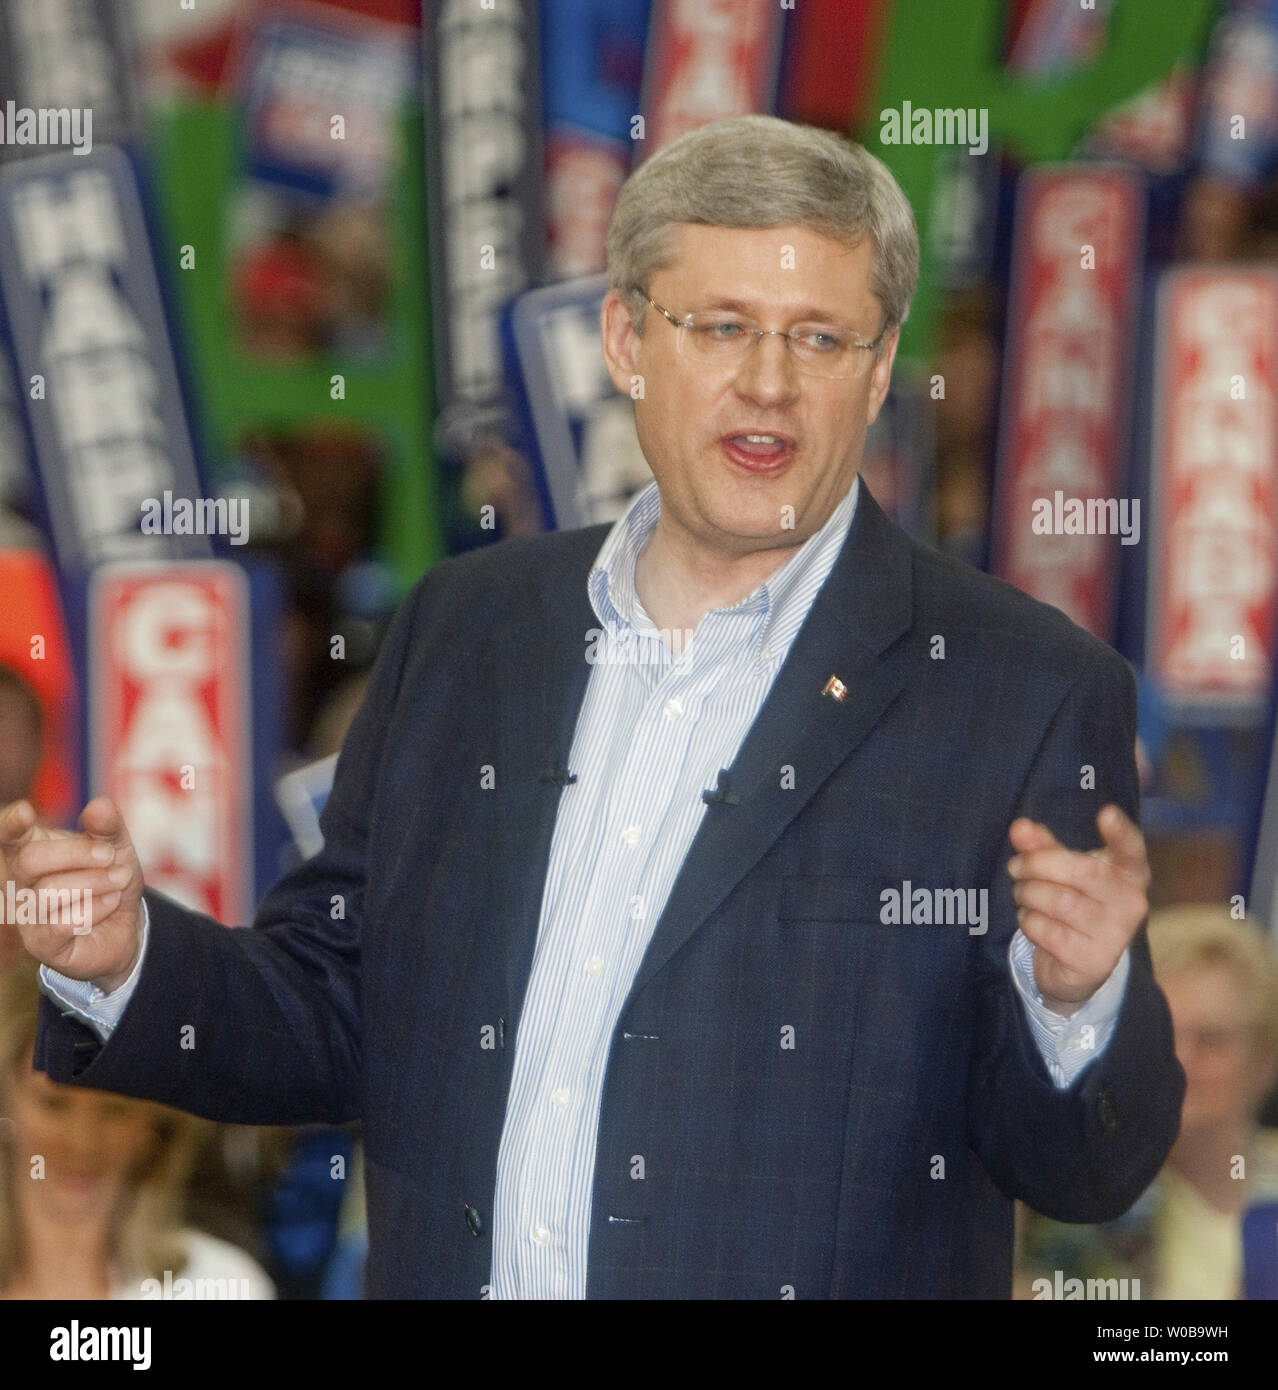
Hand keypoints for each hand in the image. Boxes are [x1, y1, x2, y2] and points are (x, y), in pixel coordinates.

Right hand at [0, 797, 145, 993]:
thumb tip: (99, 806)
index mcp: (31, 851)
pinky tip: (110, 903)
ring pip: (48, 892)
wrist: (127, 926)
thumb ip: (108, 827)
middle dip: (77, 854)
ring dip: (95, 883)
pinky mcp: (41, 944)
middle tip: (110, 855)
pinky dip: (95, 909)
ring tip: (119, 880)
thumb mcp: (117, 848)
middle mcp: (20, 883)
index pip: (9, 836)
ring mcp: (26, 915)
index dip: (12, 825)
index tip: (26, 812)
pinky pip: (61, 923)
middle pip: (29, 860)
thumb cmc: (111, 881)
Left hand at [1007, 805, 1149, 1015]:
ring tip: (1022, 893)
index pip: (1131, 849)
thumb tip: (1019, 827)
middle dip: (1037, 864)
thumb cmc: (1073, 902)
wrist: (1076, 965)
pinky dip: (1028, 921)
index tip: (1105, 813)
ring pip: (1059, 901)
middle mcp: (1132, 903)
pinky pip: (1048, 930)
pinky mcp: (1094, 961)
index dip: (1120, 832)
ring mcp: (1116, 935)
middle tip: (1015, 866)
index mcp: (1129, 873)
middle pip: (1081, 871)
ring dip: (1027, 893)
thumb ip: (1041, 847)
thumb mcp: (1061, 871)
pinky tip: (1031, 920)